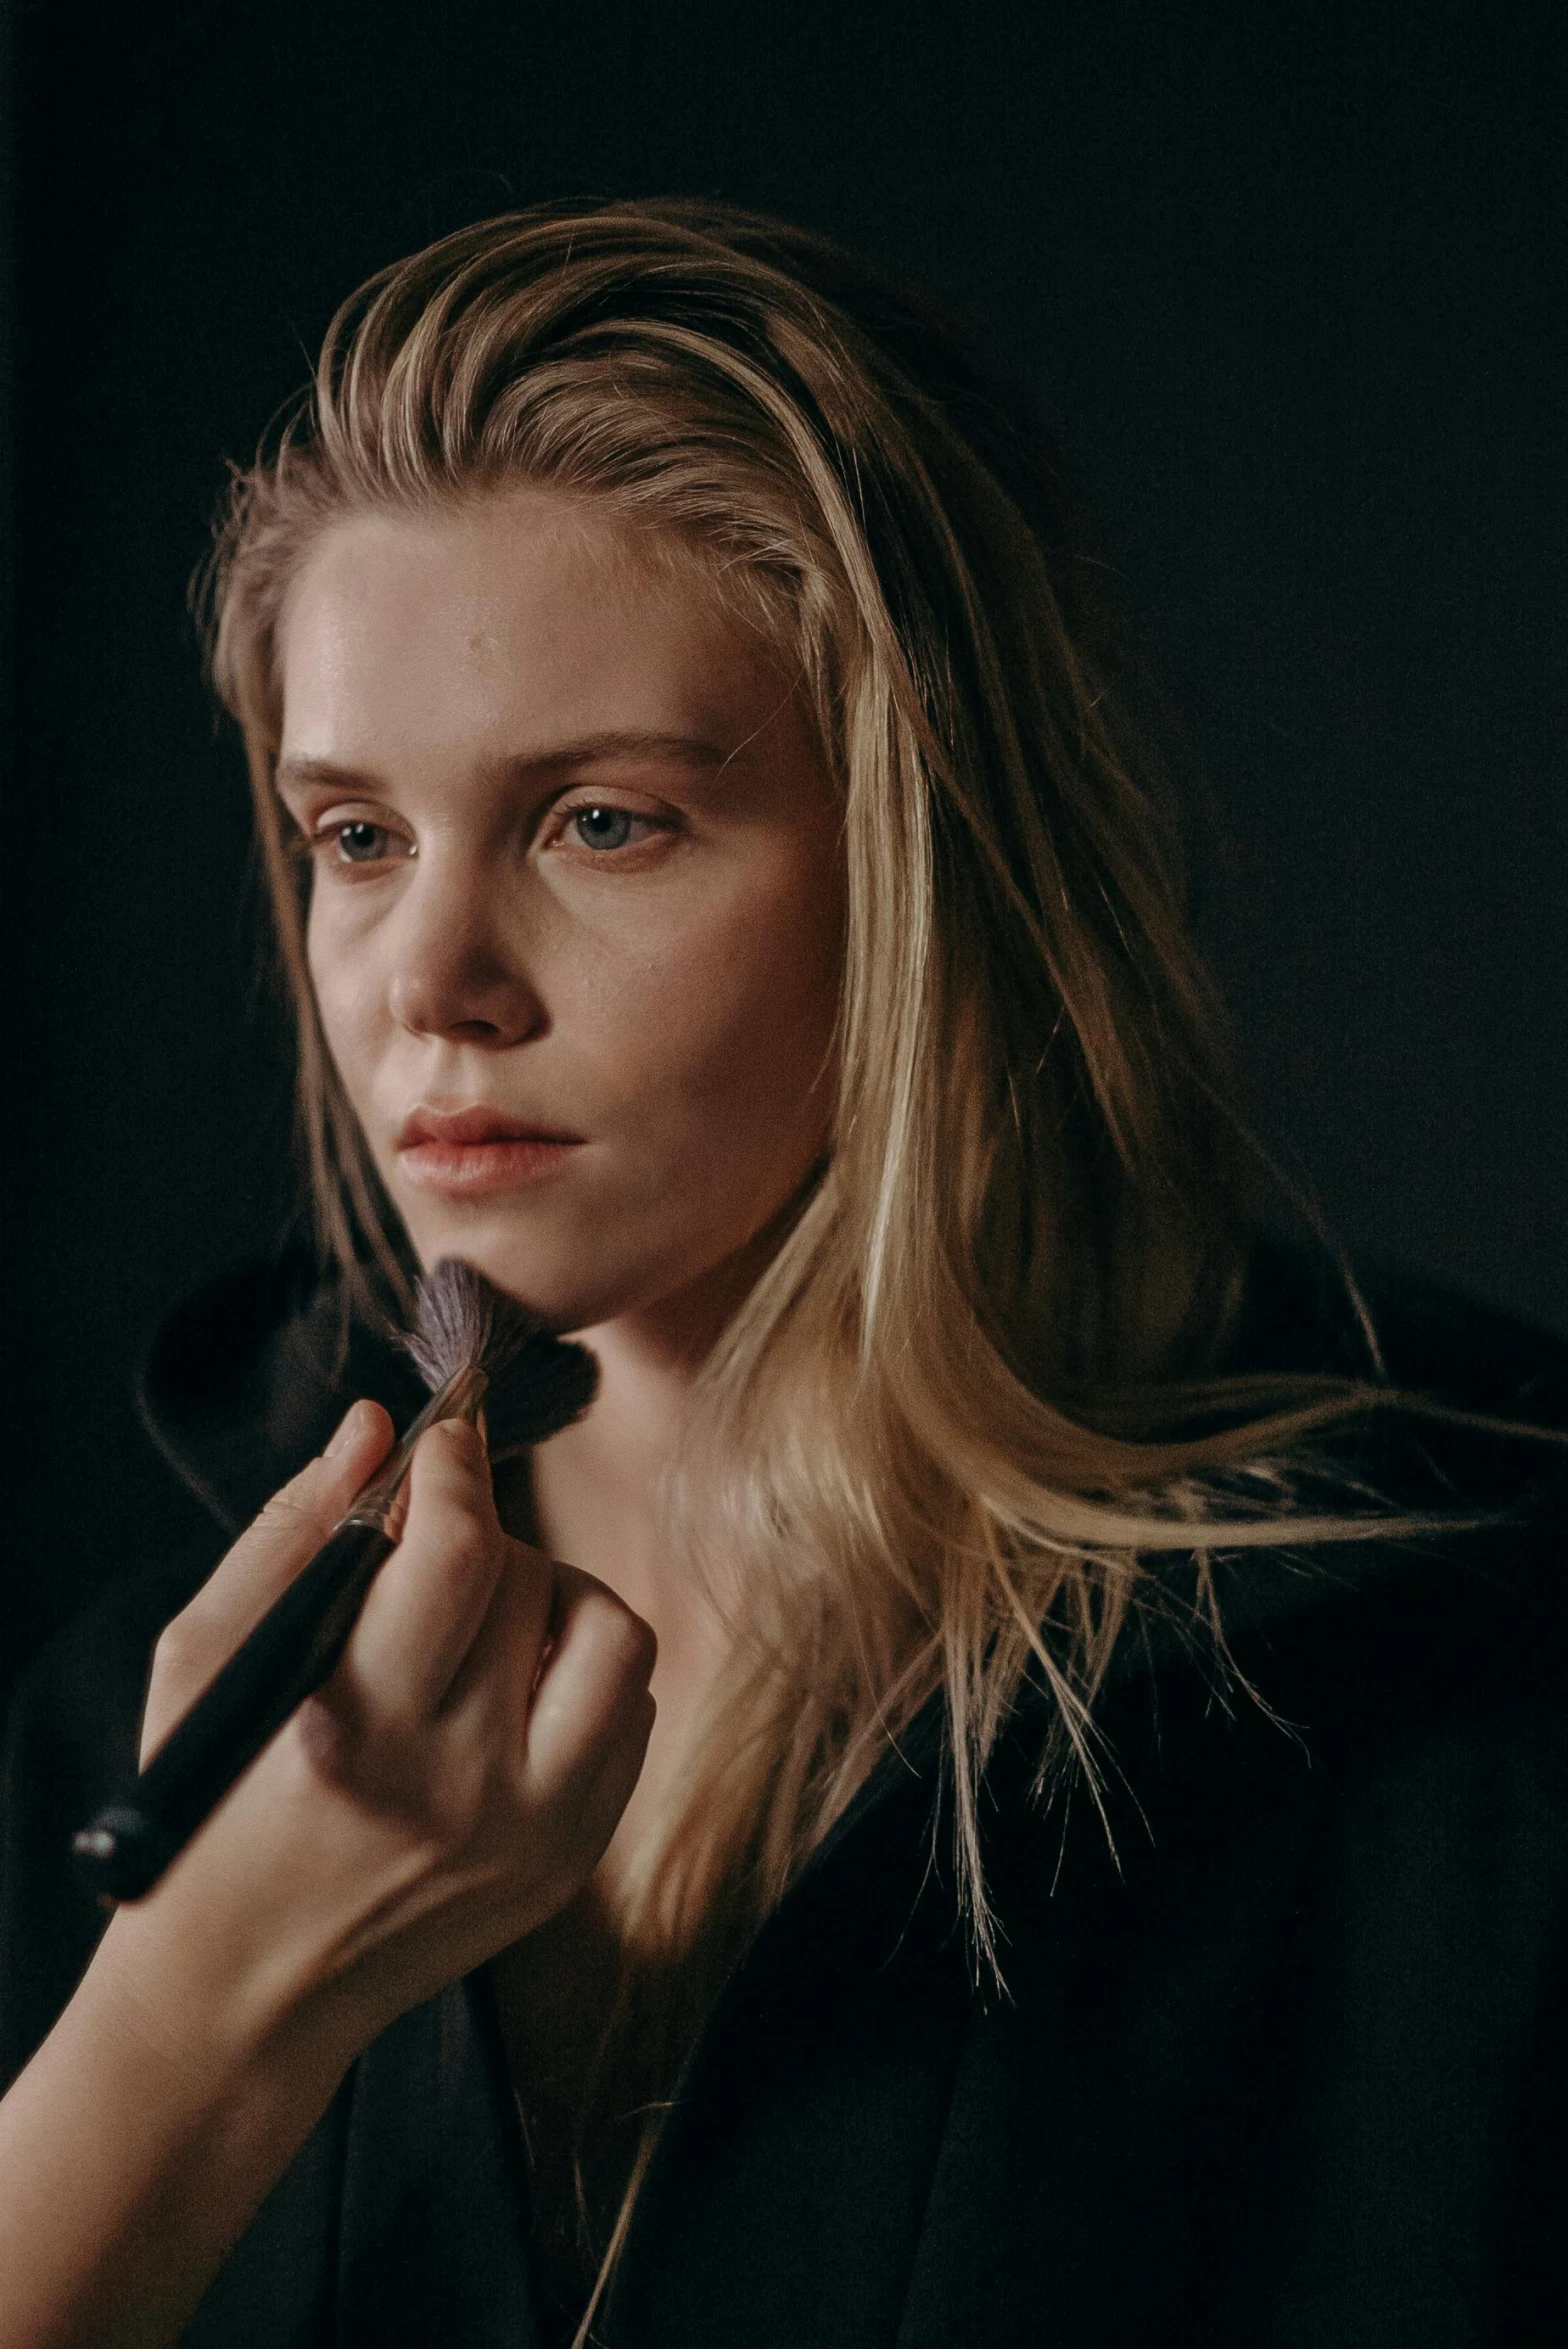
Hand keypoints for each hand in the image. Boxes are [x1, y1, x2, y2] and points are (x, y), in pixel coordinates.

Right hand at [119, 1399, 656, 2068]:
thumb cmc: (205, 1809)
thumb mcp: (204, 1660)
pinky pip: (632, 1715)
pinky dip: (588, 1671)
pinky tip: (518, 1683)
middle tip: (434, 1544)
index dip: (458, 1470)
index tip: (449, 1436)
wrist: (240, 1995)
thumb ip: (293, 1532)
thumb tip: (377, 1427)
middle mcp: (454, 1790)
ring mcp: (528, 1835)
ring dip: (559, 1594)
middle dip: (483, 1531)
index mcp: (348, 1733)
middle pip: (529, 1581)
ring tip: (492, 1611)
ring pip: (615, 1640)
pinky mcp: (569, 1863)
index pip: (455, 1555)